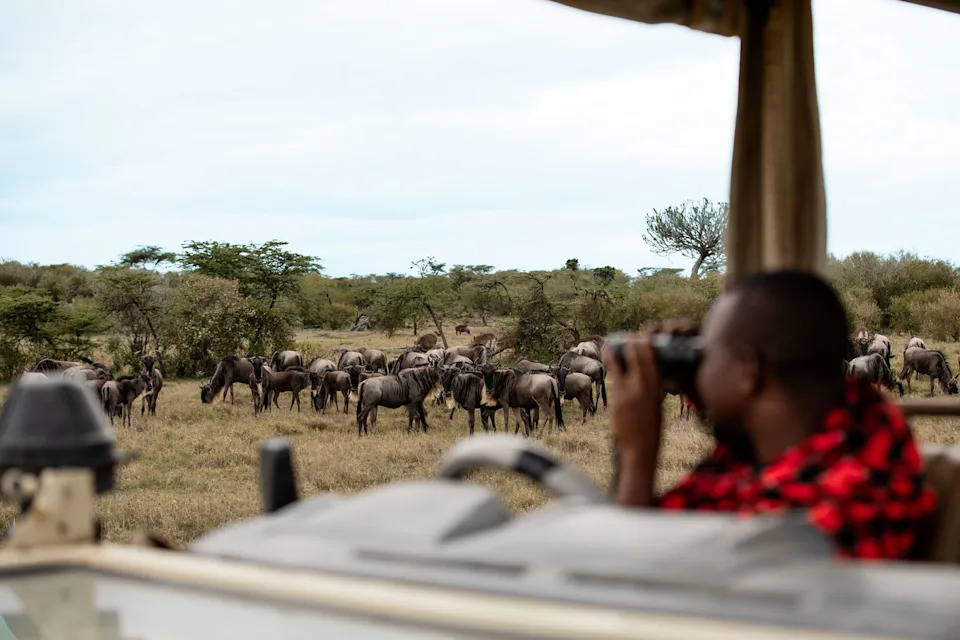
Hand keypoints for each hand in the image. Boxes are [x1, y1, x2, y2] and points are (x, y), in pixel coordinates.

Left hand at [602, 333, 662, 456]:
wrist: (639, 448)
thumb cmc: (650, 428)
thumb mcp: (657, 406)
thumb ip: (652, 389)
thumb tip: (645, 375)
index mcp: (657, 389)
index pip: (653, 360)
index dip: (647, 345)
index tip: (643, 336)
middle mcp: (644, 388)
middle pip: (639, 357)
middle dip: (633, 343)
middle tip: (629, 335)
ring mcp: (628, 393)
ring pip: (621, 365)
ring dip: (616, 352)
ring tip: (611, 344)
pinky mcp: (616, 400)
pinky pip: (612, 377)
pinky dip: (610, 366)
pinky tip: (607, 358)